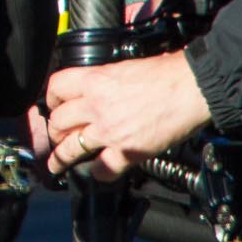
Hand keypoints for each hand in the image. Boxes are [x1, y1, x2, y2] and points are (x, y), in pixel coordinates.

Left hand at [35, 51, 211, 179]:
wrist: (190, 87)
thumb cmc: (164, 73)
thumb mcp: (122, 68)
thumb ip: (104, 80)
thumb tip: (98, 88)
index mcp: (93, 80)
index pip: (56, 88)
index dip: (51, 99)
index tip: (52, 106)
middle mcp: (96, 105)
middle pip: (59, 120)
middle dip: (54, 130)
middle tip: (55, 135)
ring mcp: (109, 130)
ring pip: (72, 146)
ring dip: (62, 157)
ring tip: (56, 163)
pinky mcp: (128, 150)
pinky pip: (105, 167)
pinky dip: (99, 173)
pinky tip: (97, 174)